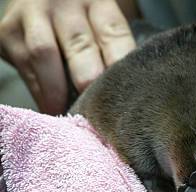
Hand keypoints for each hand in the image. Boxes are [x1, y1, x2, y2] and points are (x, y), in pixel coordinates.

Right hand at [0, 0, 135, 113]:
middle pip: (79, 43)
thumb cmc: (81, 23)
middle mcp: (64, 4)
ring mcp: (32, 14)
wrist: (42, 3)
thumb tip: (118, 94)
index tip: (122, 93)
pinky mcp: (7, 31)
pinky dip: (39, 92)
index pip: (114, 34)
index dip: (119, 64)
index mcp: (98, 2)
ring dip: (57, 90)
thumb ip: (110, 52)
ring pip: (44, 53)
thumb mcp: (100, 26)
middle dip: (86, 78)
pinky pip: (25, 66)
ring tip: (67, 114)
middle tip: (93, 107)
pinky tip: (51, 107)